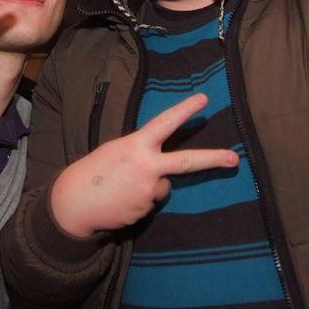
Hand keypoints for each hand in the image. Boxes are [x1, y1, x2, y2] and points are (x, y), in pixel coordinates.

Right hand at [50, 94, 238, 237]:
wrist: (74, 203)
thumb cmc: (93, 172)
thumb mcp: (115, 151)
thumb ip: (140, 153)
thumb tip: (160, 166)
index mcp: (136, 145)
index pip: (165, 123)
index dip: (185, 110)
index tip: (204, 99)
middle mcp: (147, 166)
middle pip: (187, 161)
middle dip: (213, 159)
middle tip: (234, 159)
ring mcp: (148, 190)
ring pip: (163, 186)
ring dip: (150, 186)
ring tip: (123, 187)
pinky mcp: (145, 209)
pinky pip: (151, 202)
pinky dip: (140, 200)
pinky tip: (122, 199)